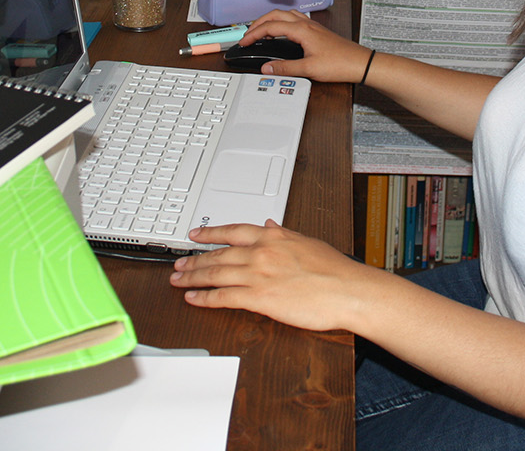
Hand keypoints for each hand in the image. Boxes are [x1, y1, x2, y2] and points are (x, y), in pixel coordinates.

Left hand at [169, 220, 375, 331]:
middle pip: (218, 254)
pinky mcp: (258, 298)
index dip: (210, 233)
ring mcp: (258, 275)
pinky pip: (223, 297)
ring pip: (215, 273)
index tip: (196, 235)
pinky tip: (193, 298)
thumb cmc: (334, 270)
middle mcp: (261, 252)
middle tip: (178, 263)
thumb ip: (284, 234)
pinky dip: (205, 298)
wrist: (347, 290)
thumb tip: (271, 225)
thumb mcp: (307, 241)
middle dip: (194, 259)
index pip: (232, 231)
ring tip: (178, 280)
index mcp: (273, 236)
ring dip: (193, 277)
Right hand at [241, 10, 372, 81]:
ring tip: (261, 30)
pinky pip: (294, 19)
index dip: (254, 33)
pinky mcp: (316, 31)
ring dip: (270, 20)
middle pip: (275, 15)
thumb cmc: (340, 63)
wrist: (359, 63)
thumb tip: (267, 68)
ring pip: (285, 15)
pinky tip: (281, 32)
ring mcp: (312, 26)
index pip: (270, 26)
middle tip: (248, 34)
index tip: (244, 42)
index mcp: (301, 30)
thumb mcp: (309, 69)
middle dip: (258, 23)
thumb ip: (285, 68)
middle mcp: (306, 24)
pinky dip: (282, 22)